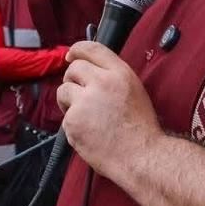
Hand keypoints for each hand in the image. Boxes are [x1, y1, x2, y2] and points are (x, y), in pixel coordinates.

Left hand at [57, 41, 160, 179]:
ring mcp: (84, 102)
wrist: (141, 156)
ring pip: (63, 91)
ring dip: (69, 101)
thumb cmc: (141, 128)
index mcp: (119, 73)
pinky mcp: (73, 121)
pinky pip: (64, 117)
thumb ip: (113, 77)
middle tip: (80, 94)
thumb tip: (90, 70)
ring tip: (86, 116)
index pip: (92, 49)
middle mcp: (101, 83)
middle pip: (73, 69)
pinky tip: (89, 132)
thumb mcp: (134, 90)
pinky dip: (73, 124)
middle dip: (72, 79)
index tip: (71, 55)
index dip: (78, 49)